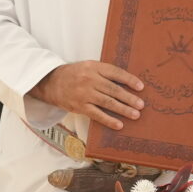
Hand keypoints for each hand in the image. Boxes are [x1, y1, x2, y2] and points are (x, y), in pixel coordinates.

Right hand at [30, 61, 144, 130]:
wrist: (51, 82)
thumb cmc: (75, 74)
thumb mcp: (88, 67)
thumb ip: (104, 73)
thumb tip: (127, 83)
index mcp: (93, 67)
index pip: (115, 72)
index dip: (129, 80)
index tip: (140, 87)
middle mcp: (89, 79)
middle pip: (113, 89)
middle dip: (129, 98)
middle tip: (141, 104)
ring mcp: (84, 94)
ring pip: (107, 102)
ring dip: (123, 109)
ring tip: (135, 114)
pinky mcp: (79, 106)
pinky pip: (97, 114)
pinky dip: (109, 120)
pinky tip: (119, 124)